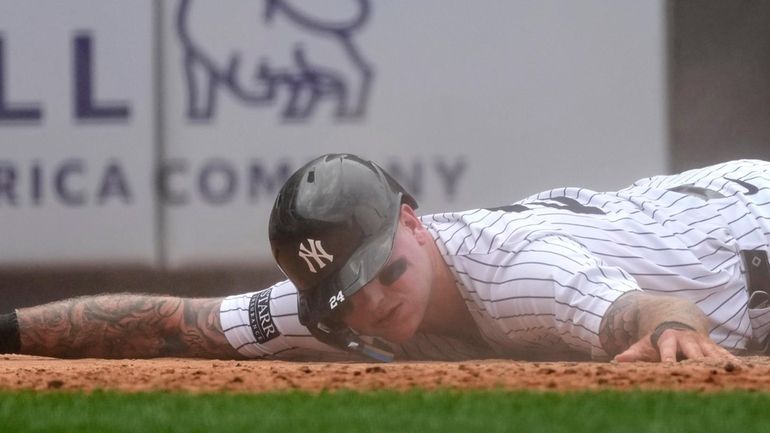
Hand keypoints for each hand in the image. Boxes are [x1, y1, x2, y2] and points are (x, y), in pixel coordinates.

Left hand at [614, 328, 737, 362]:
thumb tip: (616, 360)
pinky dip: (730, 360)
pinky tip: (738, 369)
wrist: (677, 322)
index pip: (668, 348)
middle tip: (698, 370)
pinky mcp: (712, 347)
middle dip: (695, 359)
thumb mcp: (644, 344)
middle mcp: (687, 339)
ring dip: (715, 360)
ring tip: (721, 370)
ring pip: (709, 352)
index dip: (668, 357)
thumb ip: (632, 353)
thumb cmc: (658, 339)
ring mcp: (701, 342)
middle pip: (692, 351)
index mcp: (669, 338)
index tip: (668, 365)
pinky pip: (723, 354)